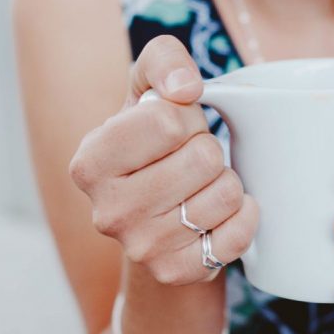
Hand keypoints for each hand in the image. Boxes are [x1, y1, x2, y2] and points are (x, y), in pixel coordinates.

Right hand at [68, 36, 258, 285]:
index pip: (167, 119)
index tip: (173, 131)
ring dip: (226, 181)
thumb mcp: (147, 91)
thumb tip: (186, 86)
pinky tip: (221, 214)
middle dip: (208, 149)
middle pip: (202, 157)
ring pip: (226, 193)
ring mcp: (142, 248)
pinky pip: (238, 234)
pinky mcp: (177, 273)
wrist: (153, 219)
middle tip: (190, 161)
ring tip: (201, 186)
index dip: (186, 116)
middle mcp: (108, 211)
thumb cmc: (151, 146)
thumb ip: (162, 61)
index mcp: (89, 162)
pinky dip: (243, 217)